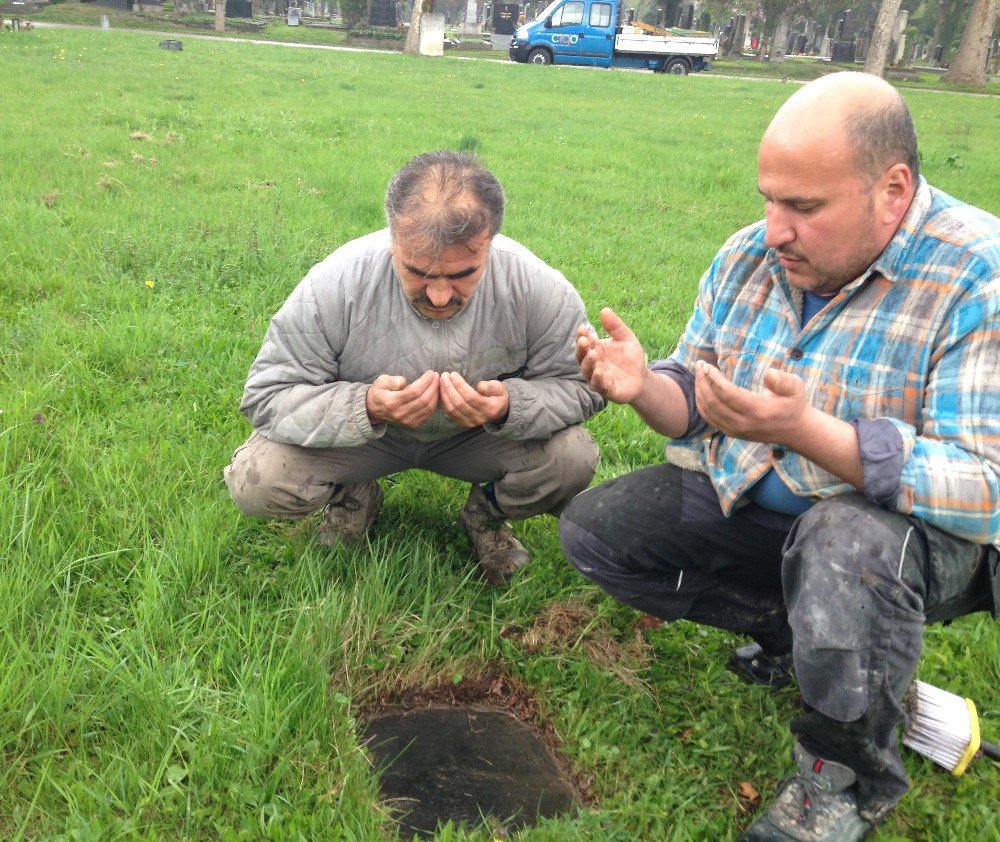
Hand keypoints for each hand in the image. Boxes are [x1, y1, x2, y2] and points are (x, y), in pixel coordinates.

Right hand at [366, 370, 439, 427]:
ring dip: (436, 394)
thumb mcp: (381, 381)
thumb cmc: (379, 391)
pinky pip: (428, 414)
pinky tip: (436, 394)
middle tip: (437, 376)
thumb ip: (392, 381)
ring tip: (438, 383)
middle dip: (433, 386)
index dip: (425, 381)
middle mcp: (400, 413)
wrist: (375, 409)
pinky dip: (435, 403)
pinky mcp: (412, 424)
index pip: (414, 391)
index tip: (431, 373)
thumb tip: (404, 382)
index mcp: (392, 402)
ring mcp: (406, 421)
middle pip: (423, 400)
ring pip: (428, 408)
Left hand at [439, 371, 509, 427]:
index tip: (453, 374)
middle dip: (449, 388)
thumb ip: (490, 386)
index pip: (471, 397)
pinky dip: (444, 401)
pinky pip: (450, 413)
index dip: (460, 385)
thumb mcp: (499, 388)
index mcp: (489, 408)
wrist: (498, 410)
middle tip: (444, 376)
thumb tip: (479, 387)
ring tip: (441, 381)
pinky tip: (442, 391)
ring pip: (453, 409)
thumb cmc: (497, 395)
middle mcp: (479, 418)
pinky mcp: (463, 423)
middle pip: (459, 403)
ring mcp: (470, 423)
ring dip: (444, 394)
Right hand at [575, 307, 647, 403]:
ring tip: (593, 354)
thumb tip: (605, 309)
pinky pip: (598, 385)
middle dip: (581, 348)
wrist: (642, 378)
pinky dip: (597, 379)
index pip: (584, 341)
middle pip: (581, 356)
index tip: (583, 328)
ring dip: (588, 363)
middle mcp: (593, 363)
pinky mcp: (606, 389)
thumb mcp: (626, 338)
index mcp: (595, 349)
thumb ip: (615, 326)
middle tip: (584, 340)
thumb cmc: (630, 358)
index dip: (582, 335)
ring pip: (587, 371)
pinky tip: (598, 371)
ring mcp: (597, 377)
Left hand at [694, 361, 810, 445]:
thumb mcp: (796, 387)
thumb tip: (769, 373)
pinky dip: (701, 403)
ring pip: (708, 411)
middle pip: (714, 402)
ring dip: (699, 391)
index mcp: (758, 411)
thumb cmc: (793, 404)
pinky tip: (700, 389)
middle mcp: (743, 423)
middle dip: (703, 382)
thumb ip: (784, 380)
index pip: (728, 394)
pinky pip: (709, 419)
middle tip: (699, 364)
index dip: (714, 379)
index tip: (706, 365)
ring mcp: (735, 430)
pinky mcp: (731, 433)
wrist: (794, 430)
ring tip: (698, 373)